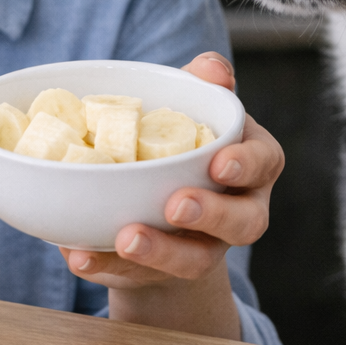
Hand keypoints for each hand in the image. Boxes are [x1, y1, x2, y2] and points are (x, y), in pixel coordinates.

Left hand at [58, 51, 285, 338]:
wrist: (161, 200)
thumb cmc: (183, 141)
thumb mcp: (191, 107)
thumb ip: (202, 85)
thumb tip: (212, 68)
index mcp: (251, 163)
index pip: (265, 162)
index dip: (247, 165)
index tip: (220, 163)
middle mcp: (238, 209)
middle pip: (243, 223)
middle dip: (210, 215)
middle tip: (175, 205)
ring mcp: (204, 246)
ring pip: (195, 260)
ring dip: (161, 253)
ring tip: (126, 238)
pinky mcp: (163, 273)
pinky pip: (140, 276)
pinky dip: (109, 266)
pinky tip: (80, 255)